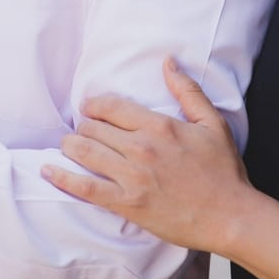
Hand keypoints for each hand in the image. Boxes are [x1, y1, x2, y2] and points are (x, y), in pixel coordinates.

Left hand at [42, 57, 253, 254]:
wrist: (230, 216)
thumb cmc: (224, 171)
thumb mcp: (212, 123)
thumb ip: (187, 91)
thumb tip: (168, 62)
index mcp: (159, 126)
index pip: (111, 106)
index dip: (95, 106)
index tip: (91, 109)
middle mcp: (141, 148)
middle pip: (93, 128)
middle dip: (84, 127)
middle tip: (83, 133)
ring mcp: (131, 177)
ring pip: (84, 152)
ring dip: (70, 146)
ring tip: (68, 146)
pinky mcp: (126, 203)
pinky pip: (85, 187)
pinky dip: (62, 178)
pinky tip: (48, 170)